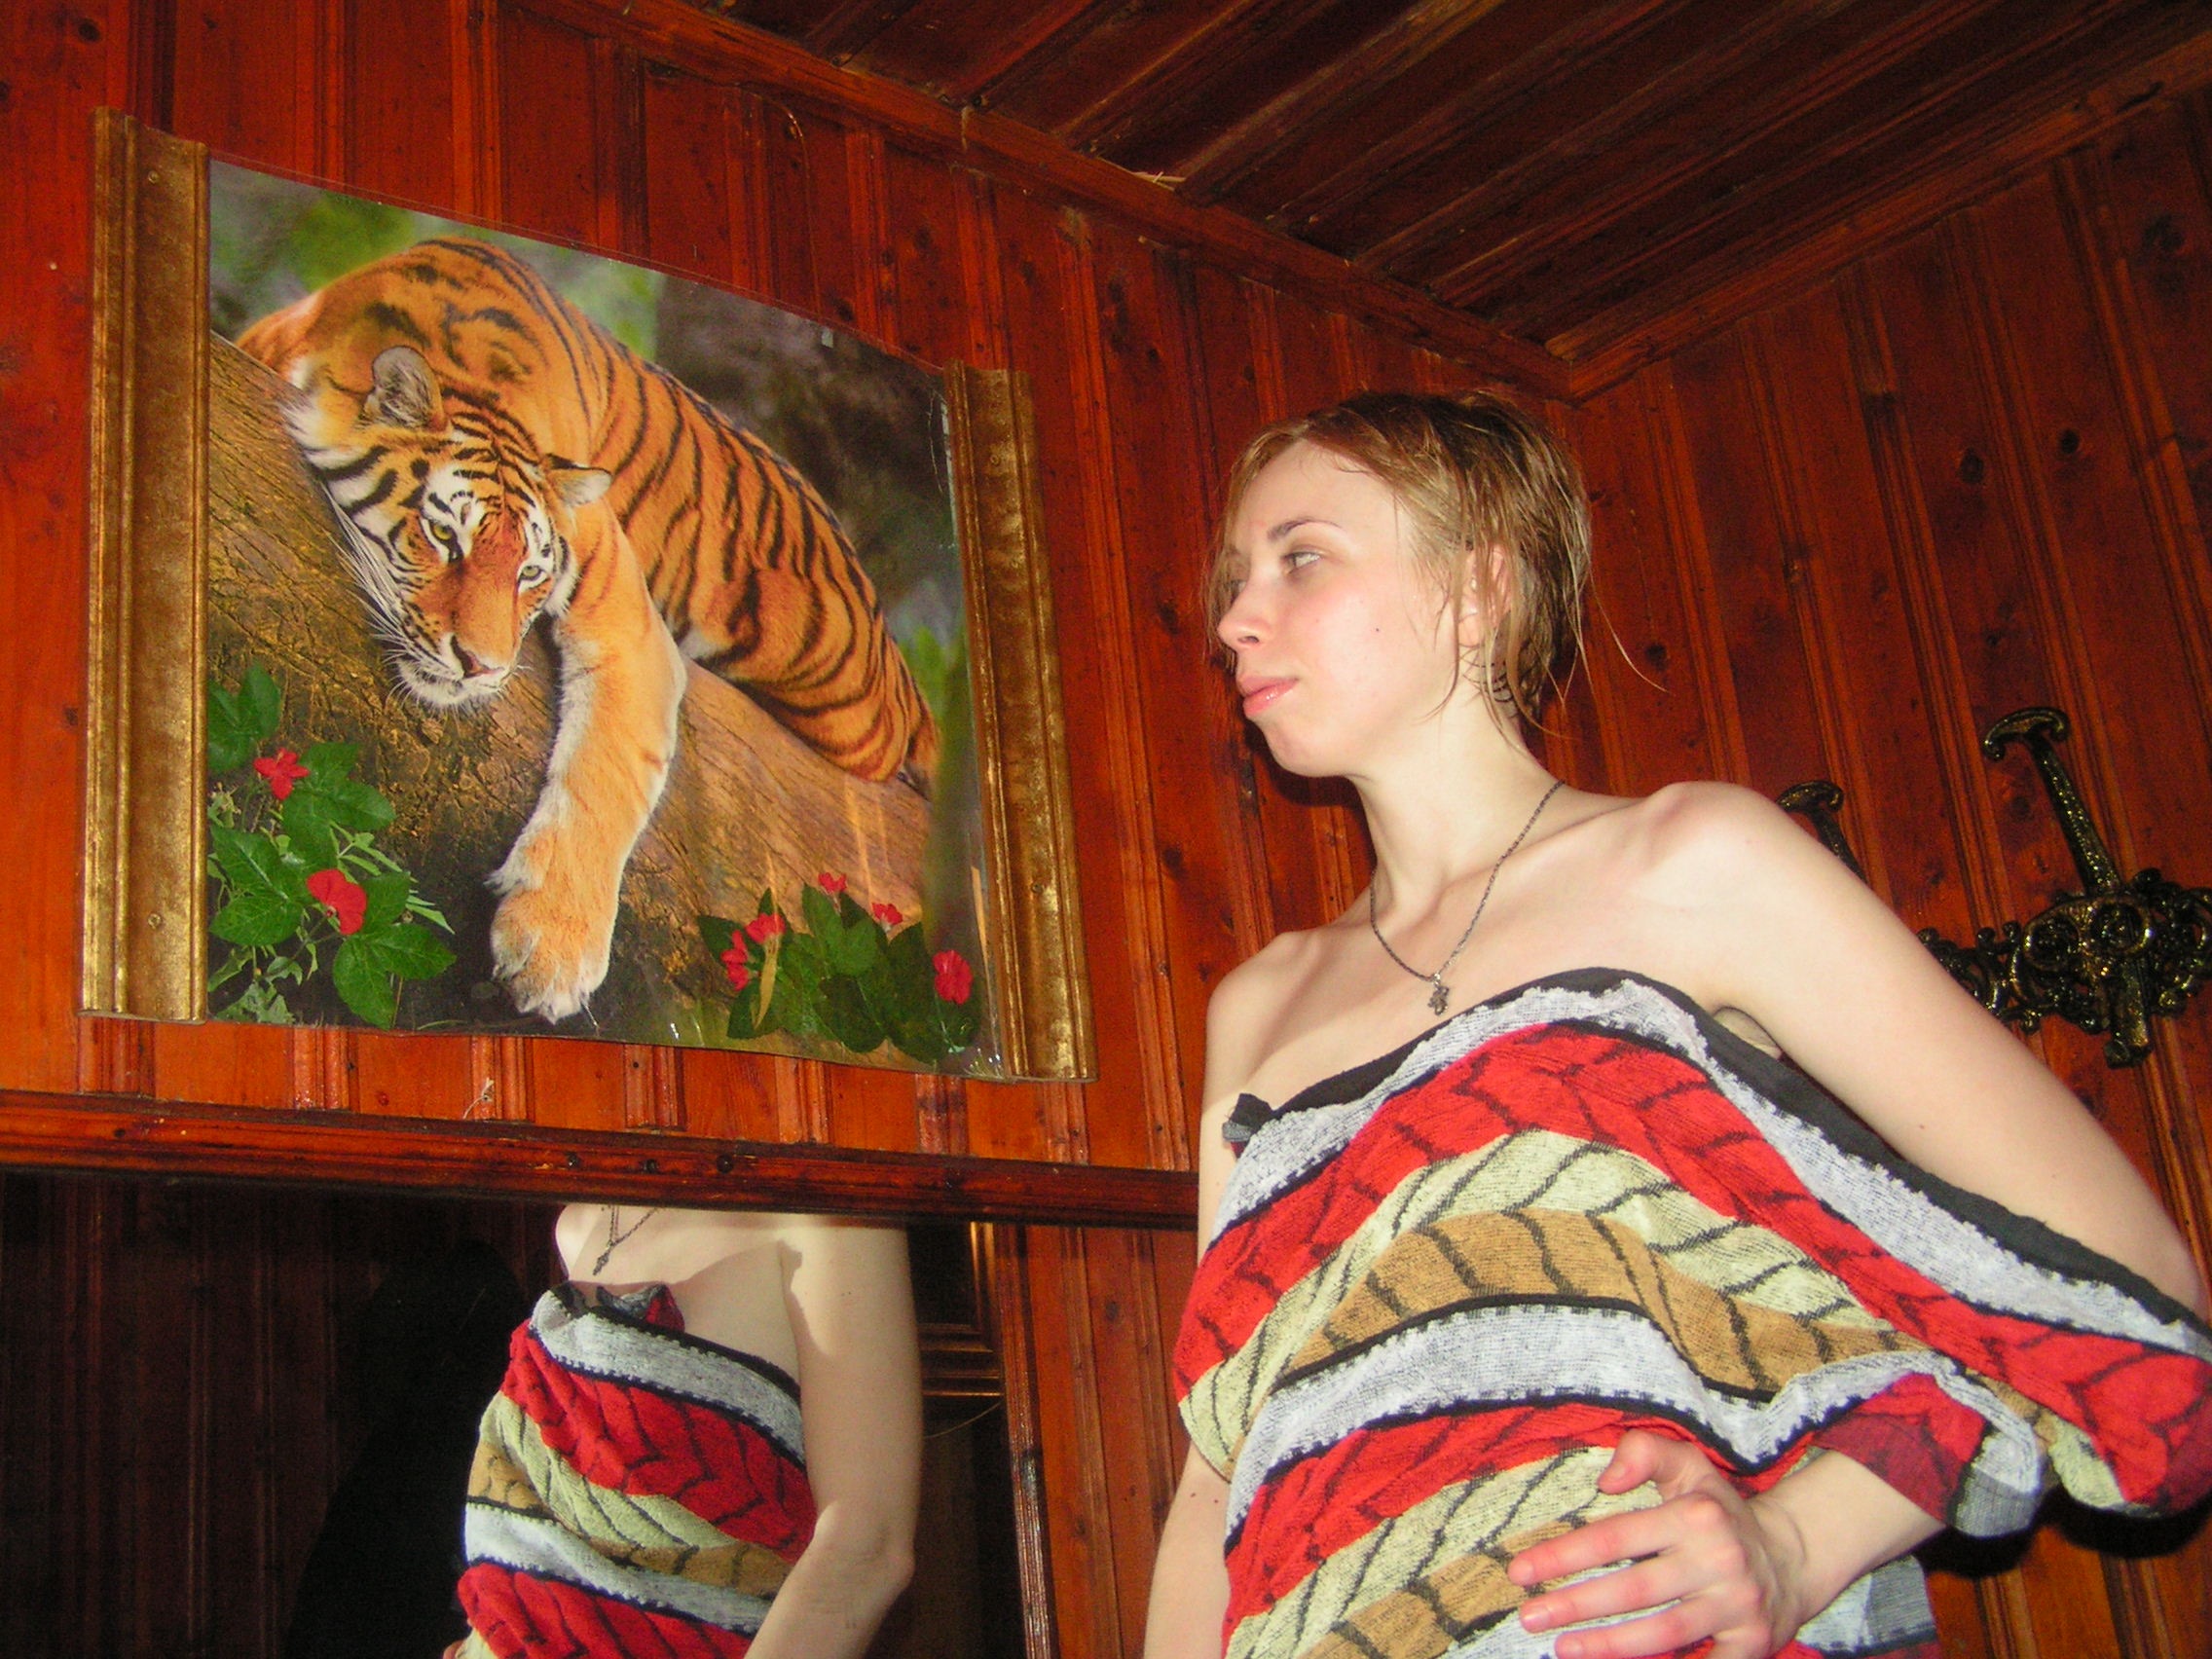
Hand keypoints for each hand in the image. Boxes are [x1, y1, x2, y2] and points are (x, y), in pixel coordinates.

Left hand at [1507, 1431, 1813, 1658]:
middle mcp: (1719, 1561)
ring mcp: (1737, 1606)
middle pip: (1634, 1589)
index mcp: (1696, 1516)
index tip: (1520, 1570)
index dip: (1565, 1555)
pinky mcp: (1752, 1644)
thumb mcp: (1689, 1467)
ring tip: (1562, 1648)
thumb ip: (1644, 1453)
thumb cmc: (1719, 1513)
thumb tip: (1605, 1482)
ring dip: (1608, 1646)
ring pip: (1663, 1632)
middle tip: (1529, 1616)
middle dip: (1575, 1605)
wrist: (1792, 1559)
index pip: (1617, 1537)